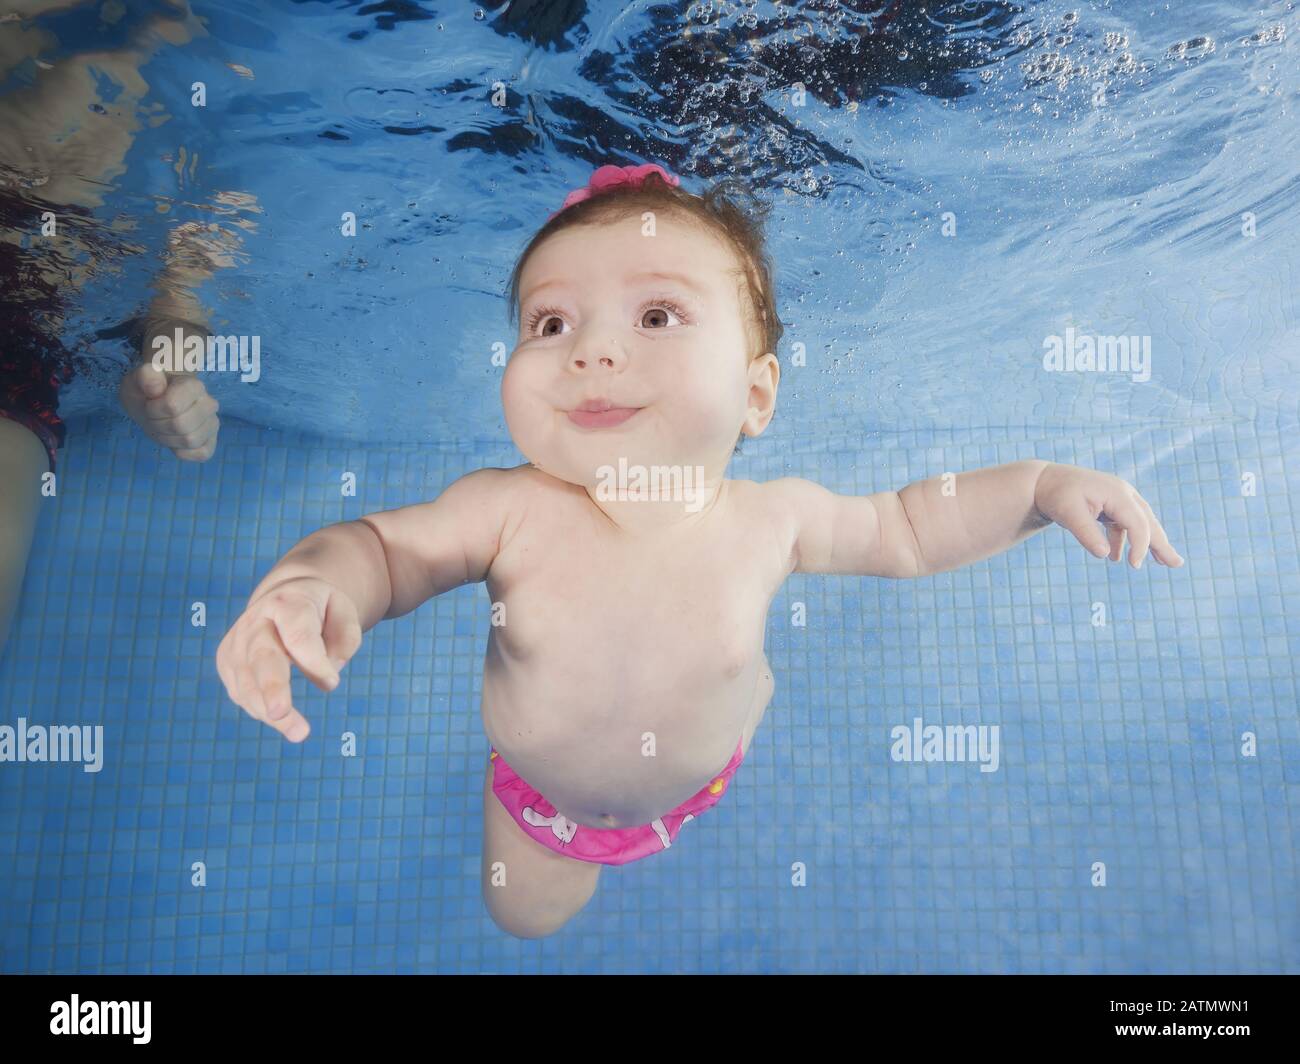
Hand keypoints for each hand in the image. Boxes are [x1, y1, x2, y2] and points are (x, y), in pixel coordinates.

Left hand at [118, 362, 219, 460]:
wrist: (154, 401)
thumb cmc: (147, 390)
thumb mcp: (137, 379)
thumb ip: (145, 377)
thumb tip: (156, 388)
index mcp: (194, 385)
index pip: (172, 406)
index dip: (153, 409)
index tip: (149, 403)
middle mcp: (209, 404)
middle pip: (181, 425)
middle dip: (158, 425)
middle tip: (153, 417)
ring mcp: (212, 424)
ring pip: (191, 441)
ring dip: (168, 439)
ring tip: (162, 427)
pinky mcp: (211, 441)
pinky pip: (201, 454)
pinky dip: (183, 452)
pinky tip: (174, 441)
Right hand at [215, 578, 363, 741]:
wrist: (283, 599)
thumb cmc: (319, 610)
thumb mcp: (343, 611)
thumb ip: (345, 639)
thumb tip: (326, 674)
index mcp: (286, 604)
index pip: (298, 635)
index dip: (313, 663)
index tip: (332, 684)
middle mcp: (255, 622)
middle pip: (261, 657)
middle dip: (271, 686)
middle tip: (280, 710)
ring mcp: (236, 643)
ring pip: (247, 683)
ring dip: (269, 712)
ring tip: (298, 733)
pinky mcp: (226, 663)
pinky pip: (242, 694)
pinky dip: (262, 711)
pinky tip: (284, 720)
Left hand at [1033, 463, 1183, 568]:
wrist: (1044, 481)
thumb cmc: (1056, 495)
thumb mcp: (1067, 514)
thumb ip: (1086, 534)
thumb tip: (1104, 554)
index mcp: (1117, 493)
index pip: (1137, 523)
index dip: (1140, 545)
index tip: (1134, 566)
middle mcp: (1123, 493)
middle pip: (1148, 521)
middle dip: (1161, 544)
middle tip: (1176, 564)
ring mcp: (1119, 498)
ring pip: (1140, 522)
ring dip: (1150, 543)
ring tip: (1163, 562)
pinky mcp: (1111, 504)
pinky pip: (1124, 524)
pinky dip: (1125, 540)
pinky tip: (1118, 558)